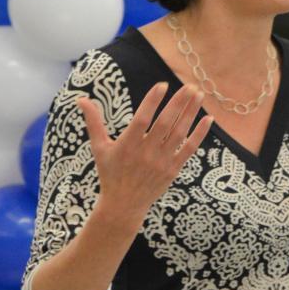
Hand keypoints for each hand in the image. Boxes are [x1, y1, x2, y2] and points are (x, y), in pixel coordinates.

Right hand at [80, 82, 210, 226]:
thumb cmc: (110, 172)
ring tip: (198, 94)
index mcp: (127, 145)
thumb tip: (81, 99)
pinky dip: (200, 134)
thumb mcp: (99, 147)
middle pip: (165, 124)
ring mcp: (162, 161)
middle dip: (178, 103)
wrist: (124, 204)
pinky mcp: (173, 169)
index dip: (152, 102)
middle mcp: (146, 153)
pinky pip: (189, 149)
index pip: (142, 119)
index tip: (162, 85)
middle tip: (189, 85)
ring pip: (180, 133)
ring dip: (190, 113)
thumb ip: (93, 122)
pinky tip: (208, 118)